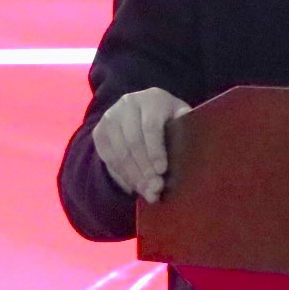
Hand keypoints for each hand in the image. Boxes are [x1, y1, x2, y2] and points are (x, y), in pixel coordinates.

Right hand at [93, 87, 186, 204]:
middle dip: (144, 168)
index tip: (162, 170)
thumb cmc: (169, 119)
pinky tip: (133, 185)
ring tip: (145, 191)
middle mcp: (129, 103)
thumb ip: (185, 128)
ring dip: (133, 175)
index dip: (156, 150)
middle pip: (133, 141)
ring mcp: (111, 116)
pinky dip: (121, 174)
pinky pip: (108, 157)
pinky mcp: (100, 131)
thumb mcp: (180, 118)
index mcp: (153, 98)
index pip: (151, 126)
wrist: (141, 113)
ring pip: (120, 151)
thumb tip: (189, 147)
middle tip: (154, 188)